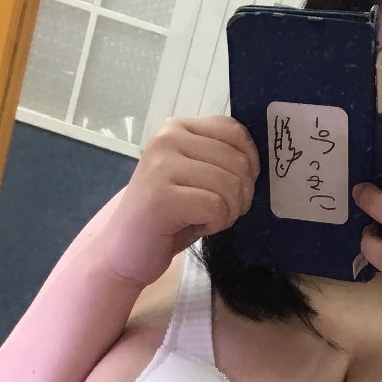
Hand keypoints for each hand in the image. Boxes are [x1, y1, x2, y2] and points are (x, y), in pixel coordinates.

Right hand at [102, 116, 259, 287]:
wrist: (123, 253)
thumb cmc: (166, 219)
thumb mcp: (195, 178)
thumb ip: (220, 160)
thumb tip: (259, 161)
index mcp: (177, 128)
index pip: (235, 131)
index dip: (249, 163)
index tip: (236, 187)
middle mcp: (168, 138)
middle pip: (238, 161)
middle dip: (240, 195)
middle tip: (219, 212)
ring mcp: (162, 166)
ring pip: (230, 185)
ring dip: (228, 212)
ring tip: (205, 220)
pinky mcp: (163, 197)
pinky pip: (216, 207)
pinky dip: (215, 224)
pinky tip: (195, 227)